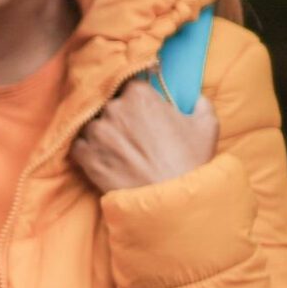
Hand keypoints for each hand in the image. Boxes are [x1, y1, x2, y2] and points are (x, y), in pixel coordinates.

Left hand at [70, 78, 218, 193]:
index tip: (143, 111)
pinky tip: (108, 161)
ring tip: (122, 152)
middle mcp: (113, 108)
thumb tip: (194, 98)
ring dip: (103, 135)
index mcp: (139, 95)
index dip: (138, 100)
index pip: (130, 86)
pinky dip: (90, 151)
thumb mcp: (206, 126)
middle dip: (121, 117)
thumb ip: (199, 103)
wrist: (171, 201)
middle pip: (110, 105)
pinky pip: (79, 145)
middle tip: (135, 135)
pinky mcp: (83, 154)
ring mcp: (95, 131)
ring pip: (93, 125)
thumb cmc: (191, 162)